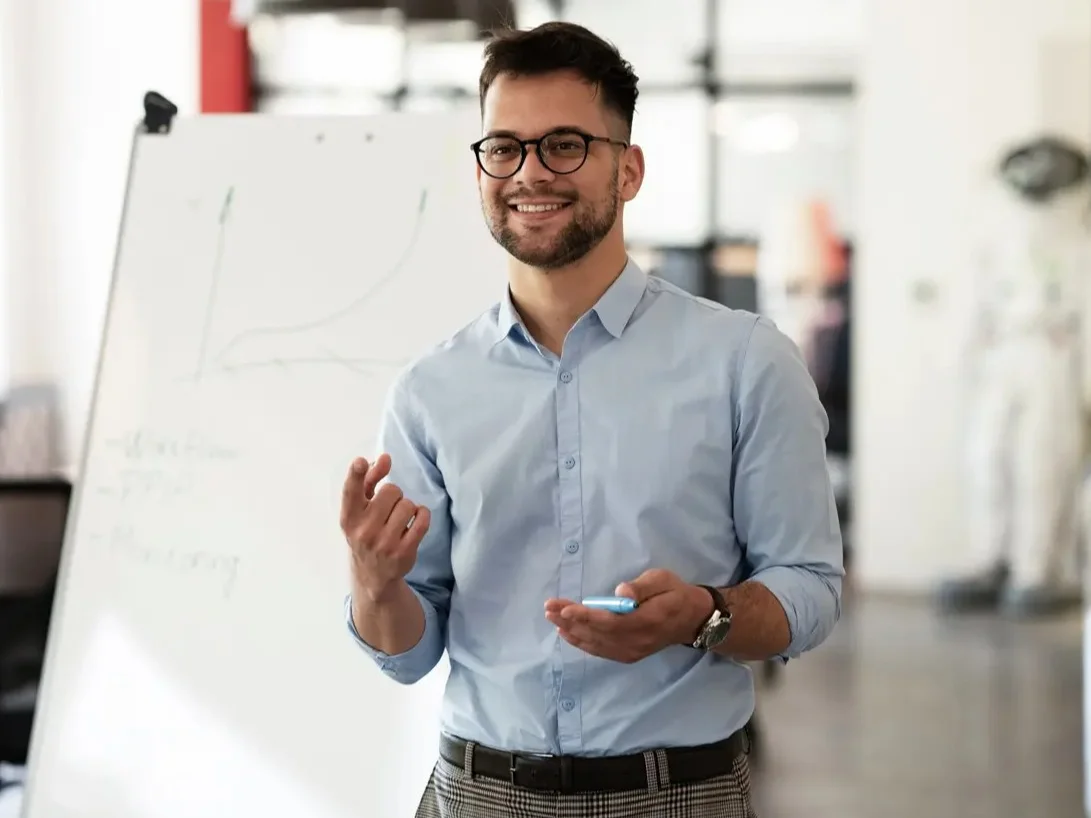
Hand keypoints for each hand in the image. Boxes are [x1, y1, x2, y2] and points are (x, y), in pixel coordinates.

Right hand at [340, 453, 429, 600]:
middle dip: (394, 495)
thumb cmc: (366, 531)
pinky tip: (416, 520)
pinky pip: (422, 519)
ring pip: (408, 505)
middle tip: (388, 508)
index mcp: (349, 518)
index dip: (356, 474)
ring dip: (408, 506)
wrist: (372, 574)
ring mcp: (384, 543)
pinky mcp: (404, 552)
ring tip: (400, 518)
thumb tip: (384, 458)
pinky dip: (422, 514)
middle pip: (391, 491)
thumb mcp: (360, 508)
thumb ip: (369, 480)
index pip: (351, 492)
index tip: (360, 462)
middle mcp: (364, 531)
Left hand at [545, 569, 711, 663]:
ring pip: (596, 644)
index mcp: (646, 621)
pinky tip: (567, 633)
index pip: (610, 621)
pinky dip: (582, 643)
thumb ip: (642, 587)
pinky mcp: (629, 655)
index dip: (585, 616)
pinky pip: (601, 651)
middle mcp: (637, 641)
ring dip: (572, 631)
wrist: (692, 619)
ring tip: (552, 618)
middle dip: (571, 621)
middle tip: (549, 608)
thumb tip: (621, 592)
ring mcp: (632, 651)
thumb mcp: (663, 580)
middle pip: (598, 634)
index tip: (565, 608)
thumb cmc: (675, 593)